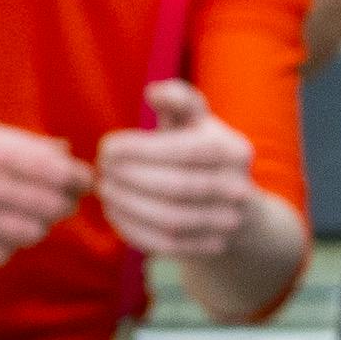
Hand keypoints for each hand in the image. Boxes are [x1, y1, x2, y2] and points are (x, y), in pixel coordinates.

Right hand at [0, 114, 91, 264]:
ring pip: (32, 234)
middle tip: (57, 200)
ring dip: (36, 226)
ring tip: (24, 215)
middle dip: (62, 204)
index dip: (79, 178)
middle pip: (53, 206)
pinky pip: (2, 254)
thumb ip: (19, 142)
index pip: (60, 171)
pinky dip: (7, 246)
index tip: (80, 180)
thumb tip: (63, 149)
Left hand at [92, 80, 267, 261]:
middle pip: (178, 187)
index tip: (107, 146)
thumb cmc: (201, 151)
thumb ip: (178, 101)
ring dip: (128, 205)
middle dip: (131, 178)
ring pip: (170, 219)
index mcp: (235, 150)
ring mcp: (226, 223)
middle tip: (102, 169)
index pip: (186, 151)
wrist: (233, 206)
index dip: (141, 150)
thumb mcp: (196, 121)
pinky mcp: (209, 247)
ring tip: (104, 188)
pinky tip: (114, 211)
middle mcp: (238, 188)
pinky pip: (166, 244)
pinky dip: (134, 228)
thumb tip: (153, 92)